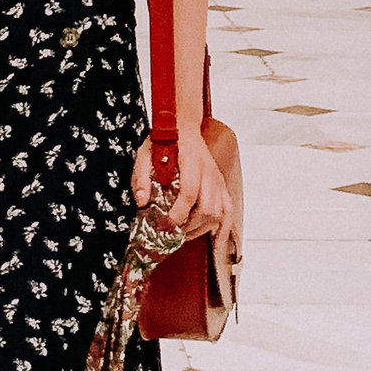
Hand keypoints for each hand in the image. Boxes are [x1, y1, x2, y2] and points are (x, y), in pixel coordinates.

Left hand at [132, 122, 235, 250]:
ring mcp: (218, 180)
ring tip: (183, 235)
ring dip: (201, 230)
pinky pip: (229, 211)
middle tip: (171, 234)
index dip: (178, 214)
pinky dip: (224, 230)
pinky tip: (216, 244)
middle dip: (188, 227)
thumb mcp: (145, 153)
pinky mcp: (222, 186)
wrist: (184, 126)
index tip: (164, 227)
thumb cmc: (165, 140)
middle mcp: (209, 172)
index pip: (189, 193)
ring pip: (218, 213)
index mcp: (191, 162)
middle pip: (206, 208)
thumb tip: (141, 202)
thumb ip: (141, 177)